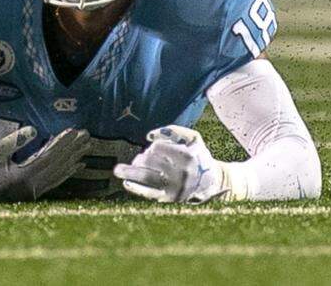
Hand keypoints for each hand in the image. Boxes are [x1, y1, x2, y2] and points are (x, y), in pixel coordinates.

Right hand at [0, 126, 90, 201]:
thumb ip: (13, 141)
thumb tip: (34, 130)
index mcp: (23, 176)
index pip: (49, 157)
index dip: (62, 143)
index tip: (74, 131)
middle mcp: (33, 187)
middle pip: (59, 165)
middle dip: (73, 149)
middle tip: (87, 135)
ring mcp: (35, 193)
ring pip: (60, 174)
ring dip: (73, 158)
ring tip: (86, 147)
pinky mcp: (35, 195)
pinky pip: (56, 181)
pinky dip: (67, 171)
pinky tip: (75, 165)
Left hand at [113, 125, 228, 203]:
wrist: (213, 184)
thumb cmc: (198, 157)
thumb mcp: (193, 138)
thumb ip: (173, 130)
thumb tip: (149, 136)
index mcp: (186, 157)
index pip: (159, 148)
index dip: (153, 147)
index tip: (153, 149)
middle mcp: (180, 173)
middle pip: (150, 162)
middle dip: (140, 159)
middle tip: (136, 160)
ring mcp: (175, 188)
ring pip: (146, 178)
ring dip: (129, 172)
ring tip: (117, 170)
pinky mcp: (170, 199)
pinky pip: (149, 194)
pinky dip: (136, 188)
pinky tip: (126, 183)